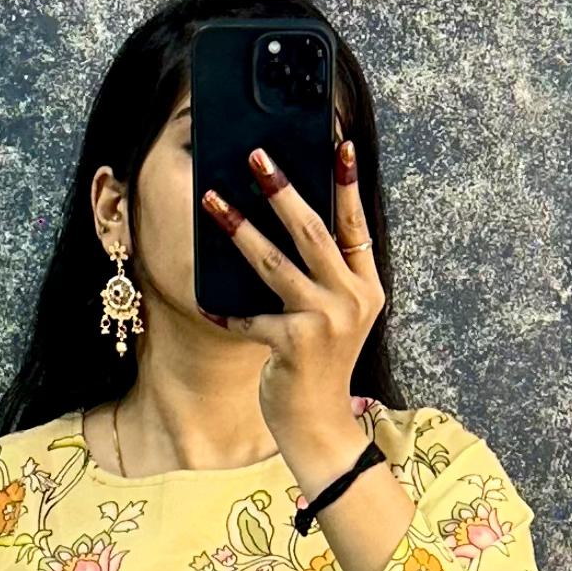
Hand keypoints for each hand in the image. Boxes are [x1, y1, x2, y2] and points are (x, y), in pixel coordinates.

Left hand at [200, 135, 382, 464]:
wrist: (319, 427)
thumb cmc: (318, 367)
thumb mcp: (333, 317)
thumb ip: (322, 276)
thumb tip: (287, 222)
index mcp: (366, 287)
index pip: (357, 225)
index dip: (348, 184)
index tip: (337, 143)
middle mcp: (351, 300)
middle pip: (314, 233)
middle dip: (283, 190)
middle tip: (256, 156)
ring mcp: (325, 322)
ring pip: (276, 264)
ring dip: (239, 229)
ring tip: (213, 200)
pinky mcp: (294, 344)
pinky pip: (251, 316)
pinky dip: (226, 312)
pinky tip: (205, 303)